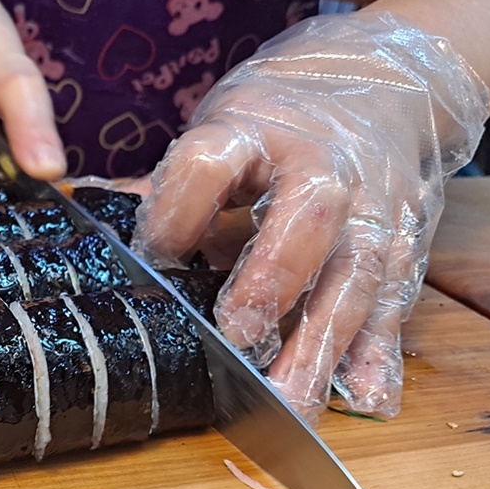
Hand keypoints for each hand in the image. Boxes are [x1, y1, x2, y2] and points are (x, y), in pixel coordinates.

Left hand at [133, 12, 488, 421]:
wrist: (386, 83)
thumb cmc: (278, 124)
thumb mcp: (222, 129)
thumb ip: (167, 187)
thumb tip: (82, 214)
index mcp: (255, 131)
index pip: (209, 164)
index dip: (177, 212)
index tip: (152, 259)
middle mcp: (323, 166)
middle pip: (305, 218)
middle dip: (272, 280)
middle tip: (237, 339)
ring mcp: (373, 208)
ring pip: (355, 276)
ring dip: (322, 345)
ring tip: (289, 405)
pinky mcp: (408, 246)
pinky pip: (397, 303)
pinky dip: (381, 354)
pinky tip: (368, 398)